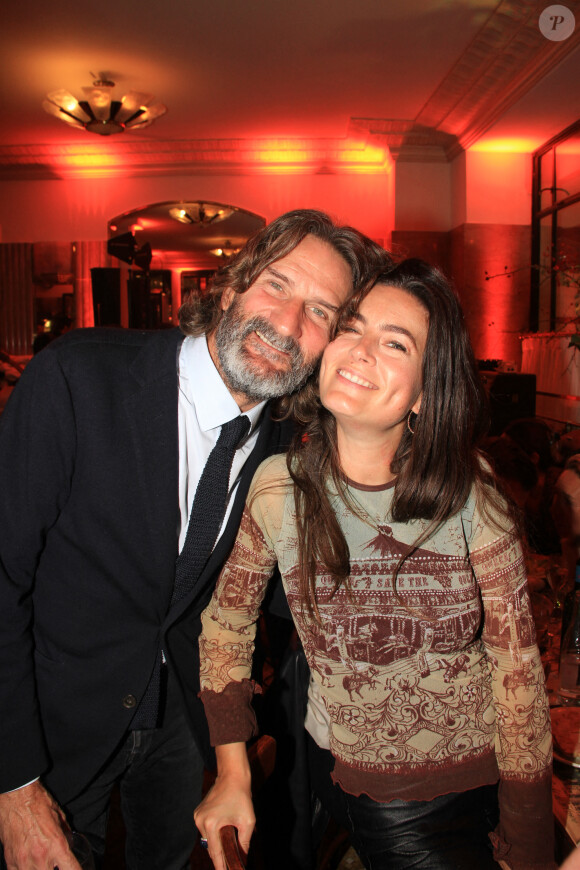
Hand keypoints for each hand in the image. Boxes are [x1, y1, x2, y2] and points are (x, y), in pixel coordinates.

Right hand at [0, 780, 80, 868]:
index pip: (71, 869)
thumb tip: (69, 844)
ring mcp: (24, 861)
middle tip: (57, 864)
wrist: (15, 796)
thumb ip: (66, 834)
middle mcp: (41, 856)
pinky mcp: (10, 860)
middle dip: (58, 869)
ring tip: (44, 863)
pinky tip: (29, 864)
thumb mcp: (59, 816)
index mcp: (56, 844)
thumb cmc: (37, 802)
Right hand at [194, 745, 254, 869]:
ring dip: (217, 842)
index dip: (220, 865)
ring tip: (228, 844)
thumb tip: (243, 857)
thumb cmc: (242, 797)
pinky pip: (205, 829)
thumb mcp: (248, 821)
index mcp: (210, 824)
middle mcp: (200, 821)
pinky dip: (214, 833)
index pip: (215, 852)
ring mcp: (197, 816)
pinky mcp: (198, 812)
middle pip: (210, 846)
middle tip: (229, 863)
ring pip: (207, 838)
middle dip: (220, 854)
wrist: (232, 776)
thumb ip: (245, 842)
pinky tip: (223, 832)